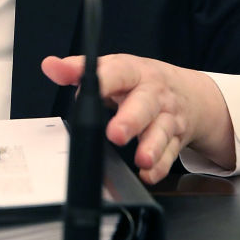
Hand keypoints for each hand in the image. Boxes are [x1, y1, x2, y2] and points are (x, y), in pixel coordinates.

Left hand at [41, 54, 235, 184]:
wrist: (189, 94)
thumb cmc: (141, 81)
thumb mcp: (114, 69)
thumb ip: (79, 69)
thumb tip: (50, 65)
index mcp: (134, 72)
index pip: (119, 73)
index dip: (104, 81)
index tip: (86, 91)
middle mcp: (154, 94)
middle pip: (145, 105)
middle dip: (131, 119)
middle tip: (116, 134)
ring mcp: (167, 117)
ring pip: (162, 131)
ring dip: (152, 146)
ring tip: (141, 159)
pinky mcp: (176, 139)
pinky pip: (170, 154)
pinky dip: (160, 166)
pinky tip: (148, 173)